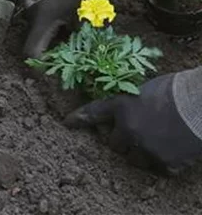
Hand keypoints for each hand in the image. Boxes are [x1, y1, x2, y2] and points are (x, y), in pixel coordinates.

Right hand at [23, 0, 111, 57]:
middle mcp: (30, 11)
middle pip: (33, 40)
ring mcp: (30, 0)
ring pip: (36, 27)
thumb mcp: (86, 16)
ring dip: (49, 34)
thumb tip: (72, 55)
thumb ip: (76, 38)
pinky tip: (65, 16)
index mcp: (42, 18)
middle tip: (67, 51)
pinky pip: (37, 14)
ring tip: (69, 32)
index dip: (39, 65)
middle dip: (48, 49)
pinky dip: (49, 20)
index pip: (31, 52)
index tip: (50, 71)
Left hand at [64, 68, 201, 173]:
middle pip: (113, 144)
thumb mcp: (144, 88)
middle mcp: (128, 128)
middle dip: (121, 139)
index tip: (67, 123)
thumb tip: (125, 111)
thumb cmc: (176, 89)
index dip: (79, 118)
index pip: (94, 112)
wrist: (200, 103)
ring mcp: (145, 148)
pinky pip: (156, 167)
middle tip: (135, 132)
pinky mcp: (164, 163)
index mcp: (121, 105)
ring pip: (133, 159)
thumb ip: (129, 102)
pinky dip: (161, 160)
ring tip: (156, 140)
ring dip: (139, 152)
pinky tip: (171, 148)